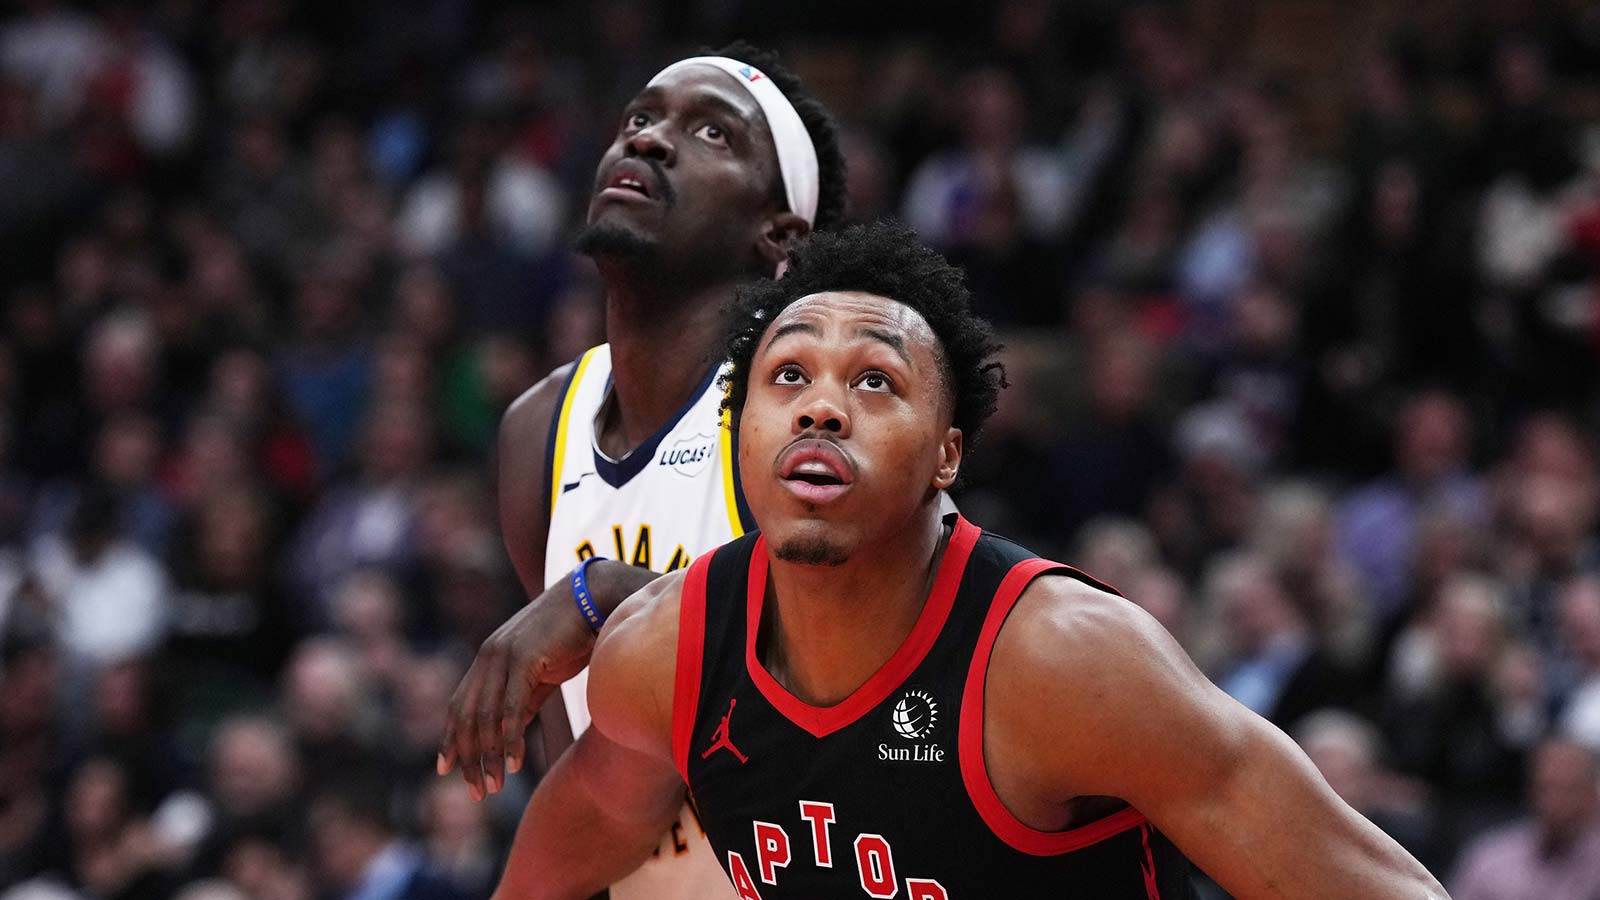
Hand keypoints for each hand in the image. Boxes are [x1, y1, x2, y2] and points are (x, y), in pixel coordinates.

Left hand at [438, 577, 596, 799]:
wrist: (595, 600)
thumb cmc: (572, 635)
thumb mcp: (542, 672)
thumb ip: (523, 699)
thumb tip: (510, 732)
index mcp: (489, 657)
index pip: (460, 705)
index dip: (450, 738)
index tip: (445, 769)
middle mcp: (489, 656)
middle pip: (468, 717)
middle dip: (468, 758)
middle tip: (477, 792)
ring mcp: (505, 655)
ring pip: (487, 717)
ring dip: (488, 757)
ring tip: (494, 786)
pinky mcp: (526, 659)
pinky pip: (512, 708)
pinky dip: (510, 739)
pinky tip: (514, 763)